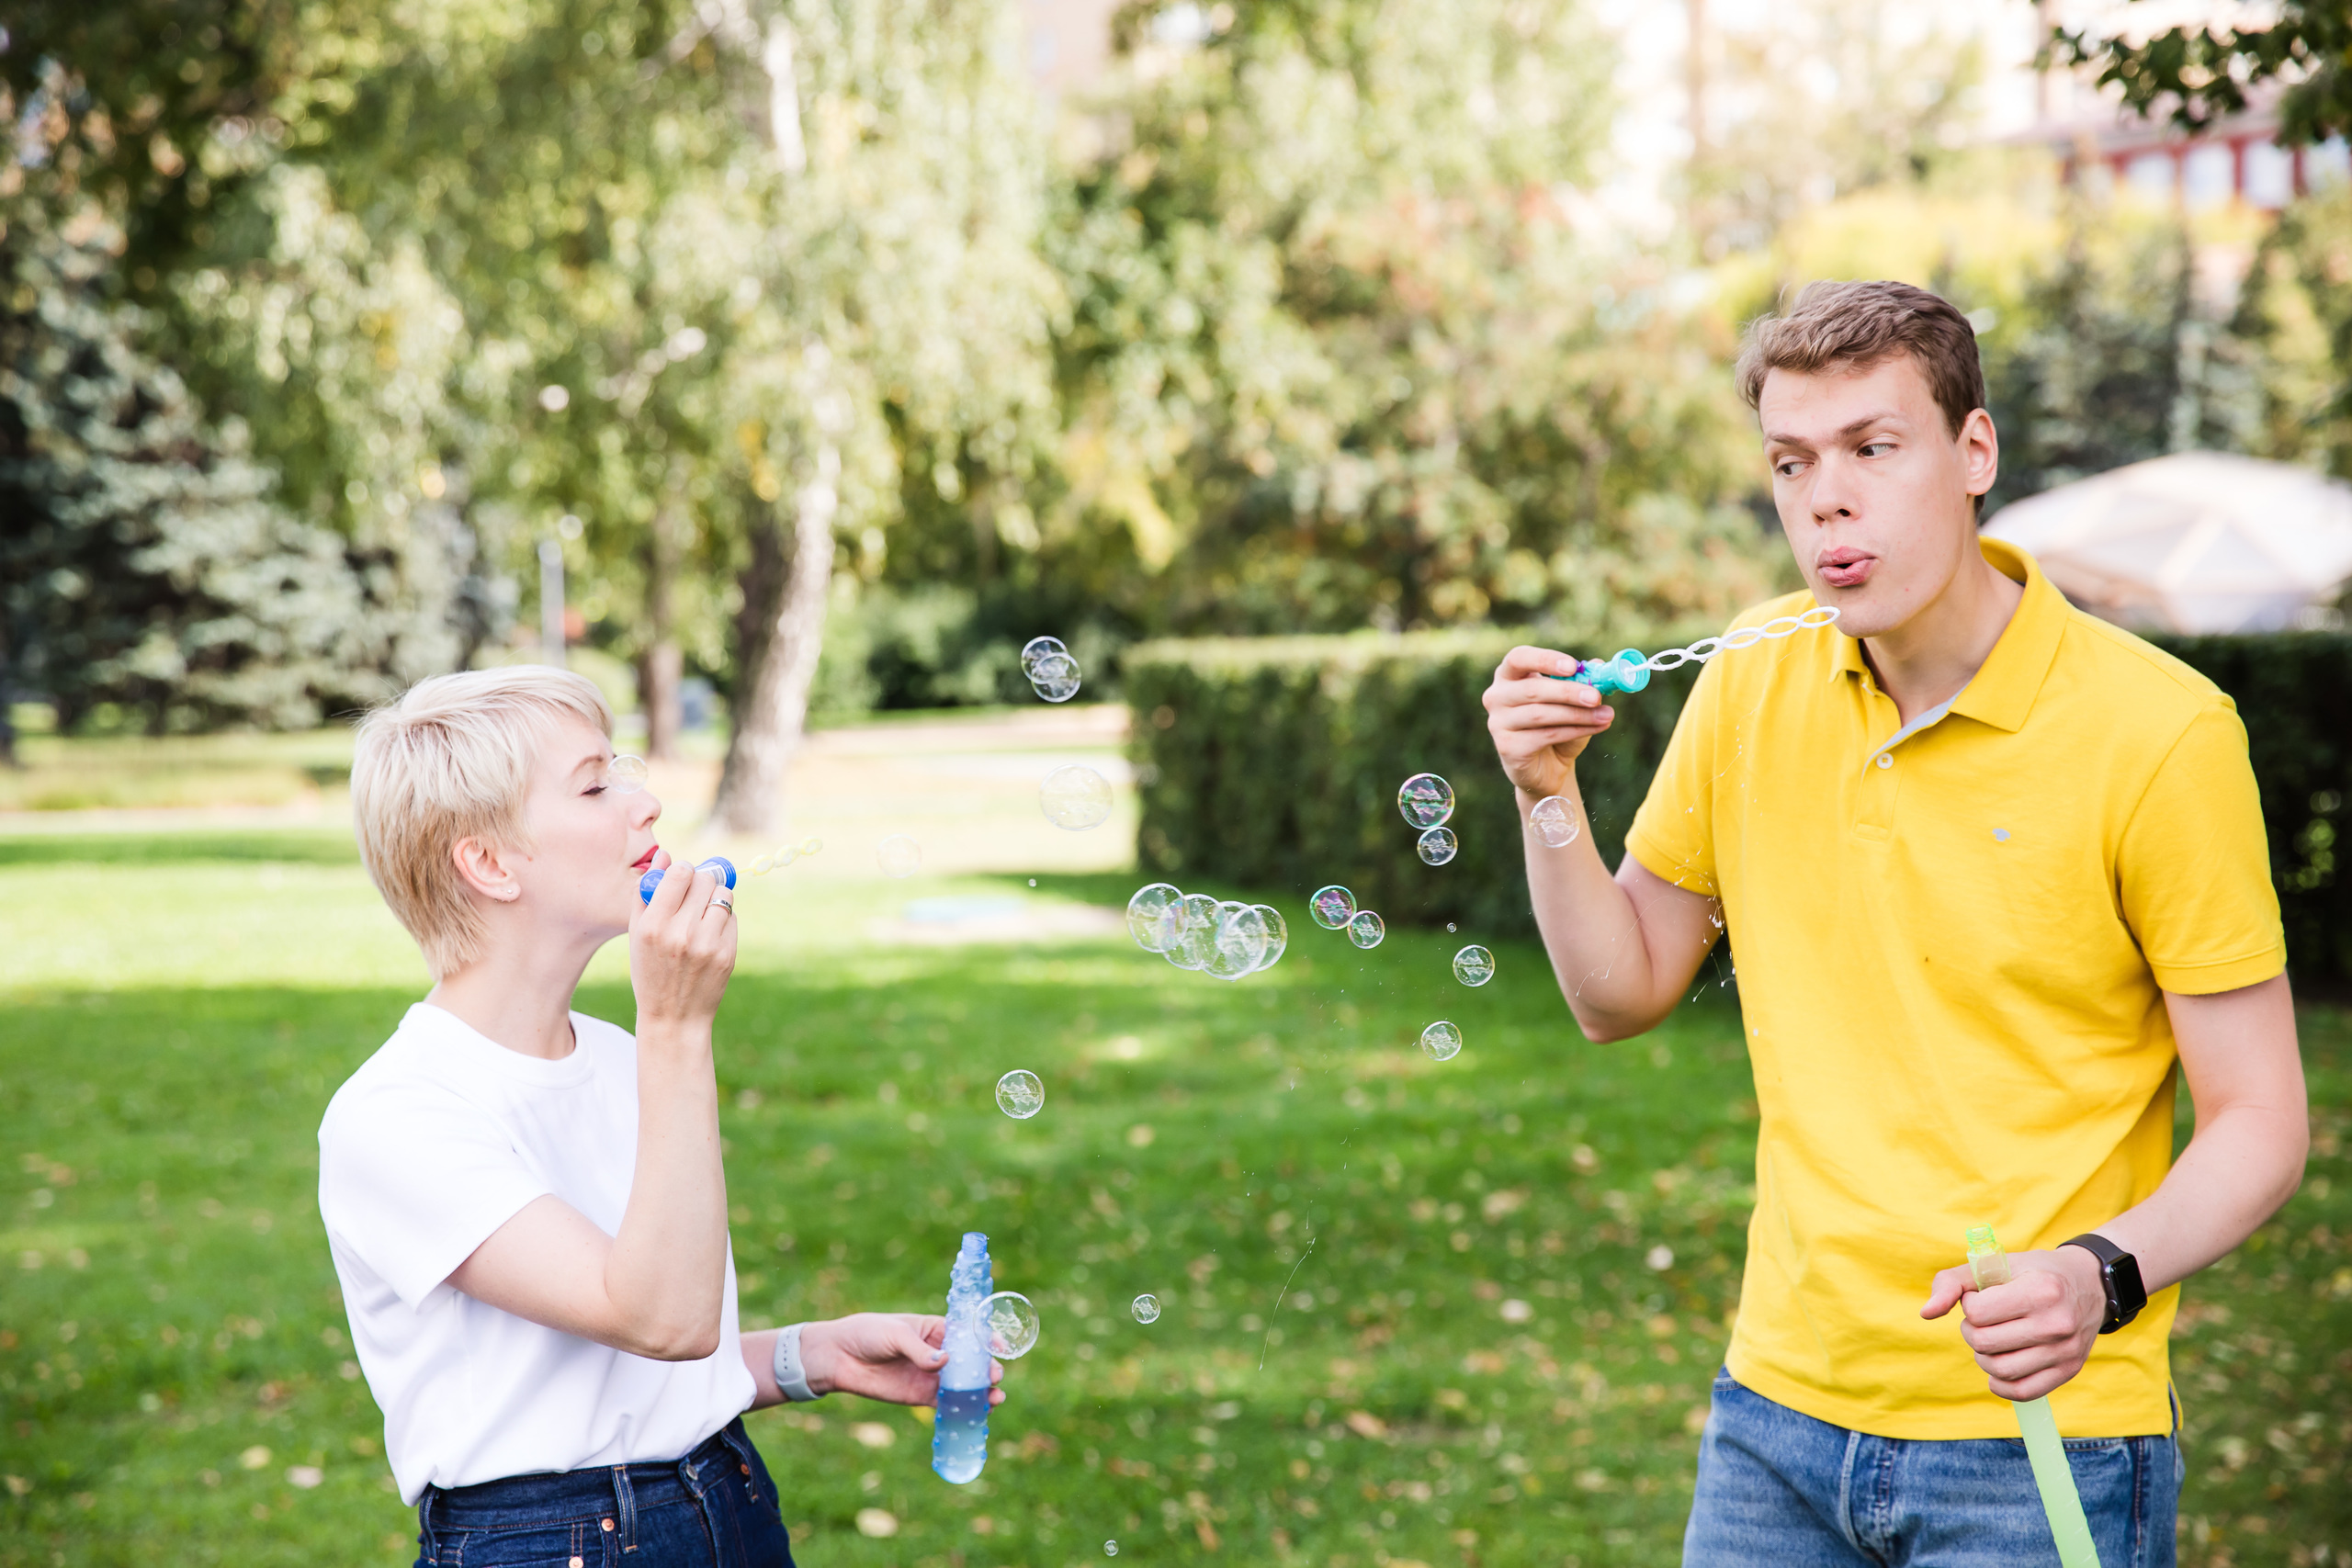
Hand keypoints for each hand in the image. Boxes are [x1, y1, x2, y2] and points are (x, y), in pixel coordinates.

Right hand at [629, 849, 736, 1031]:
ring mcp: (708, 945)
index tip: (681, 878)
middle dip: (699, 882)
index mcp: (654, 926)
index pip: (680, 874)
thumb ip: (646, 892)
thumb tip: (666, 855)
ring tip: (701, 914)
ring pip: (723, 894)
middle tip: (692, 897)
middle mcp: (681, 934)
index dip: (683, 870)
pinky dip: (723, 918)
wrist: (674, 1016)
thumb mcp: (637, 934)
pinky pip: (732, 916)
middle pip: (704, 879)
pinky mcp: (728, 954)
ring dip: (714, 897)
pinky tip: (709, 935)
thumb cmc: (650, 970)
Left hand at [801, 1313, 1005, 1406]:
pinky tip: (977, 1412)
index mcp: (936, 1329)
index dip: (987, 1340)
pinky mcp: (920, 1396)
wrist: (839, 1357)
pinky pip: (946, 1403)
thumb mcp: (895, 1334)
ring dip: (981, 1392)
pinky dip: (962, 1408)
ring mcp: (931, 1376)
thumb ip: (918, 1350)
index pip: (968, 1334)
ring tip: (995, 1398)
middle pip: (971, 1363)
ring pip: (963, 1385)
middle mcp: (939, 1353)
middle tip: (994, 1377)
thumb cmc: (868, 1333)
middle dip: (987, 1369)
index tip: (1001, 1347)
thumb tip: (943, 1363)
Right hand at [1482, 646, 1615, 800]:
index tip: (1573, 667)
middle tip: (1596, 696)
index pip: (1519, 658)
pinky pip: (1544, 736)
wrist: (1547, 767)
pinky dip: (1574, 731)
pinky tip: (1597, 728)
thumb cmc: (1557, 725)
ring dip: (1577, 714)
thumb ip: (1583, 681)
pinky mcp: (1507, 747)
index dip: (1545, 660)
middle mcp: (1496, 696)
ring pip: (1540, 714)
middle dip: (1568, 692)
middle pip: (1531, 689)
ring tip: (1606, 715)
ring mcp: (1498, 723)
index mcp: (1509, 675)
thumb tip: (1598, 664)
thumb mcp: (1572, 700)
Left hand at [1920, 1246, 2105, 1400]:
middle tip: (1982, 1320)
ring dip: (1983, 1357)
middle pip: (1984, 1343)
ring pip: (2000, 1370)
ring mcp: (2066, 1350)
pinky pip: (2022, 1392)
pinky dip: (2000, 1383)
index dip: (1969, 1305)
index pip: (1977, 1313)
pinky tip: (2000, 1364)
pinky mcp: (2069, 1371)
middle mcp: (2057, 1323)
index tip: (1981, 1297)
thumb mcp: (1994, 1264)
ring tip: (1992, 1340)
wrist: (2090, 1285)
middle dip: (1971, 1331)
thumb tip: (1926, 1313)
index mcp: (2040, 1290)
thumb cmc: (2033, 1272)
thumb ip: (1952, 1282)